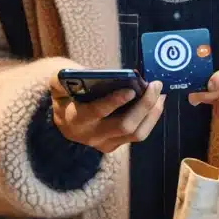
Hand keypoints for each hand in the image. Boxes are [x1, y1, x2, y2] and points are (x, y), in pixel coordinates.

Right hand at [48, 76, 165, 153]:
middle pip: (125, 126)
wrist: (64, 121)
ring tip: (160, 93)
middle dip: (144, 106)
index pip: (96, 112)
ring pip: (136, 134)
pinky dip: (151, 117)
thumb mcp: (58, 83)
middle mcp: (91, 136)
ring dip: (152, 113)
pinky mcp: (116, 145)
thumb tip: (90, 73)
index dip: (114, 102)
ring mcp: (106, 144)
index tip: (131, 89)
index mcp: (75, 119)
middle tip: (155, 85)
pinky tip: (157, 101)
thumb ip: (66, 77)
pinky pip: (138, 134)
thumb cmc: (65, 95)